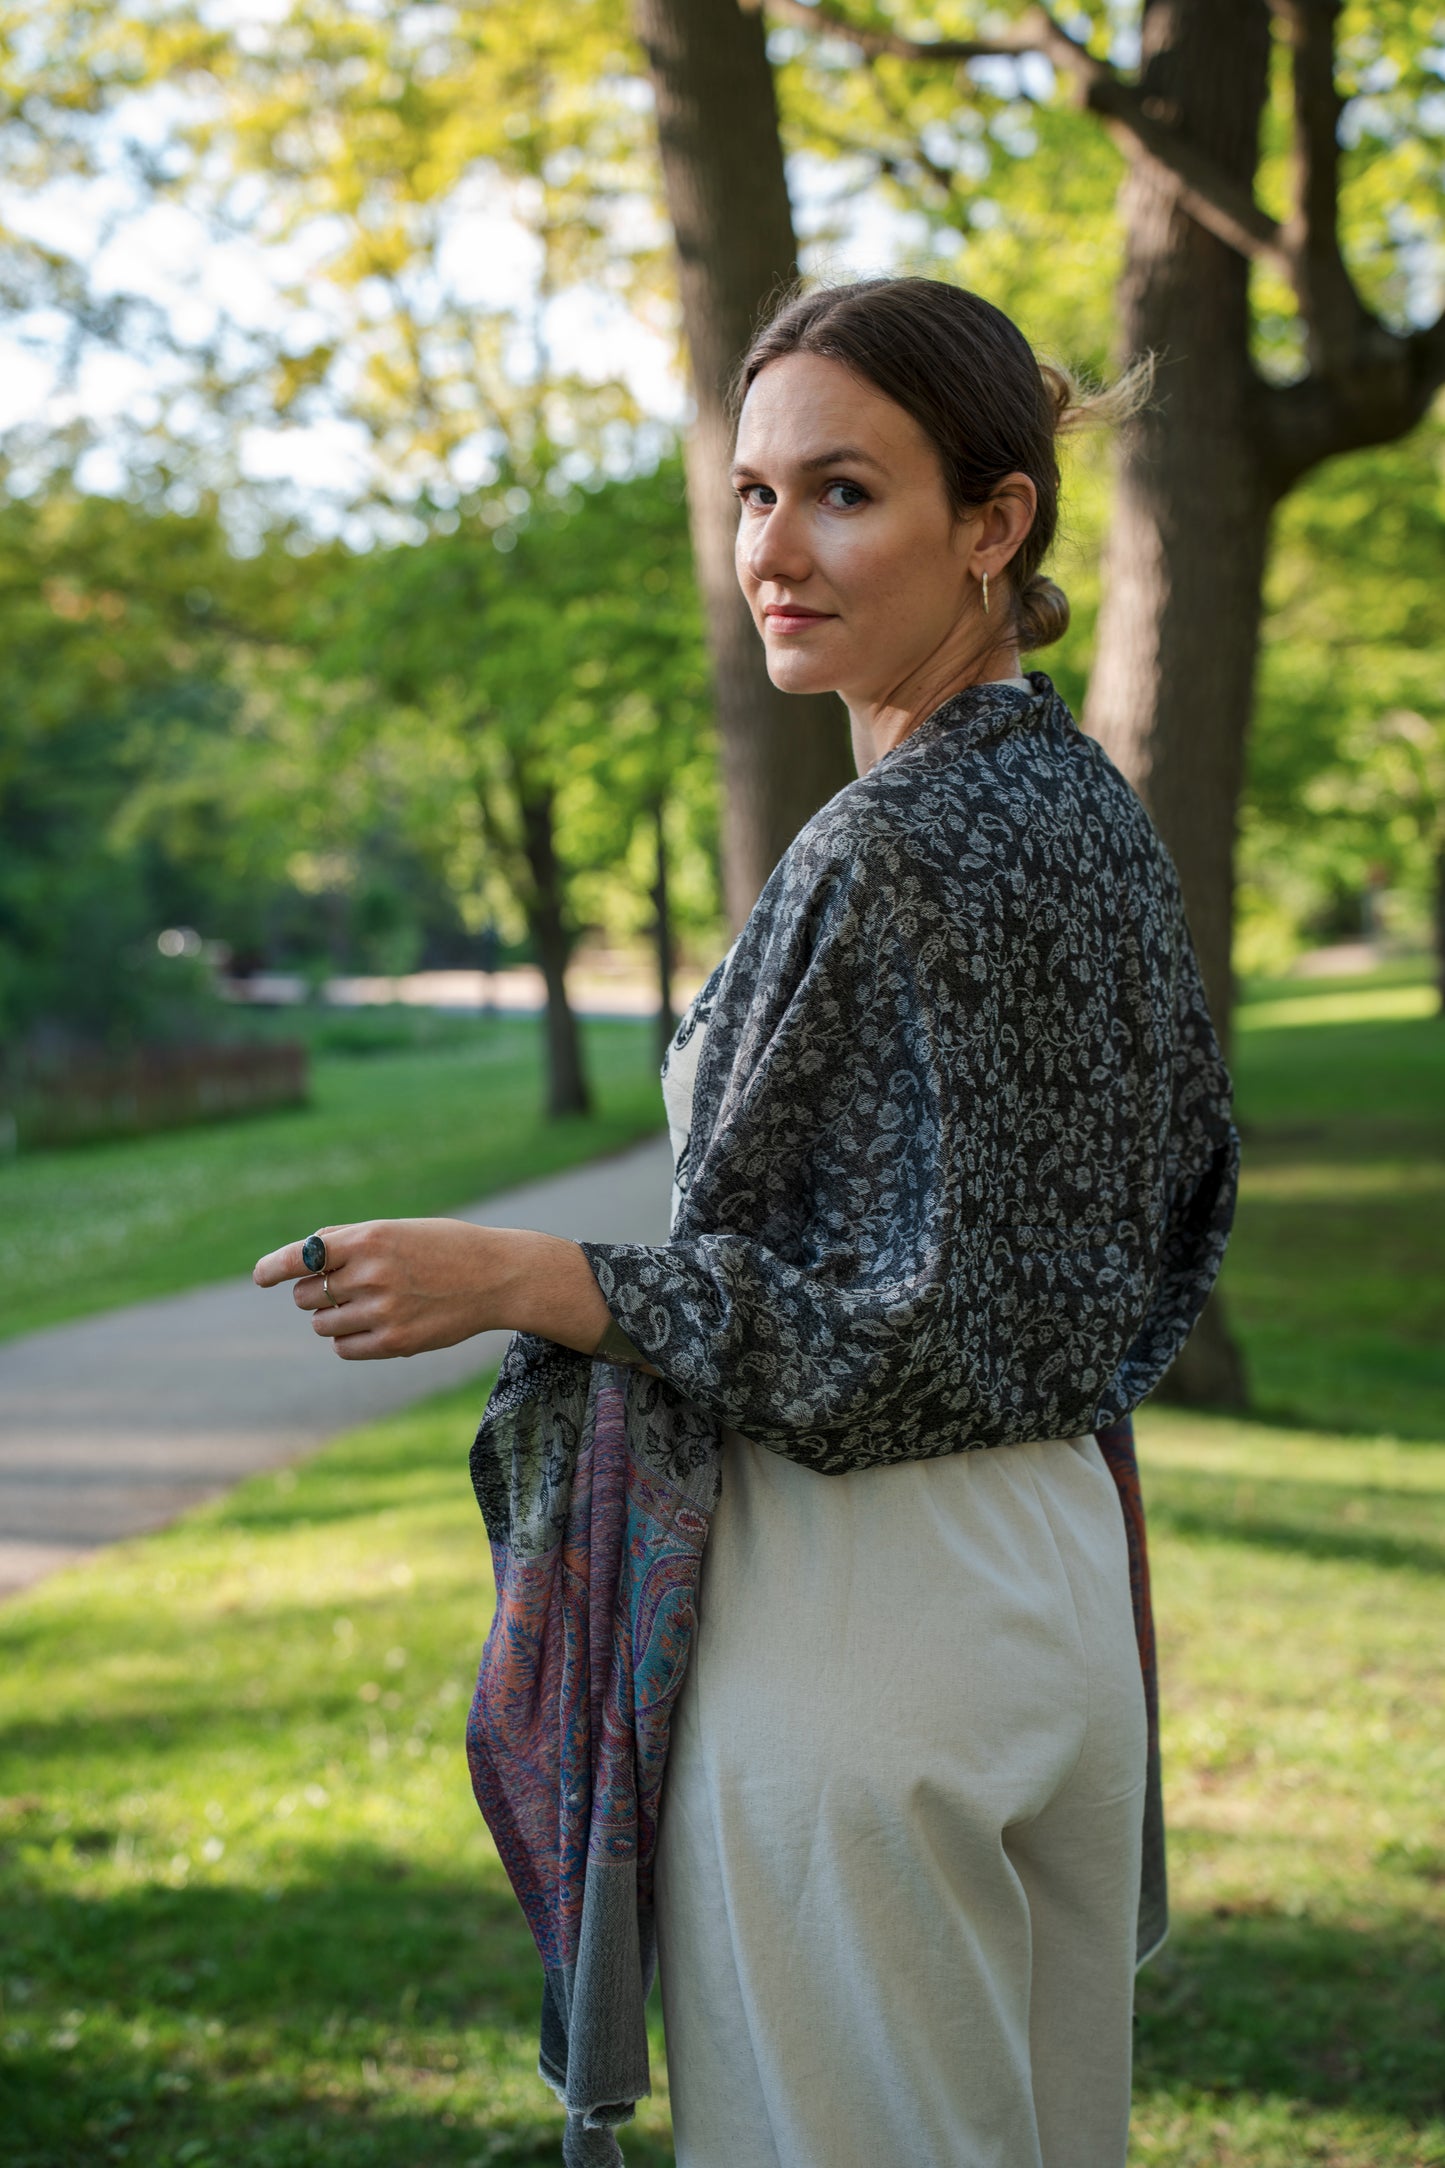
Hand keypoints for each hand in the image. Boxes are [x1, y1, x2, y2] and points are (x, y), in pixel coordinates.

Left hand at [252, 1218, 613, 1361]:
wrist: (498, 1276)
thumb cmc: (443, 1247)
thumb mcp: (396, 1230)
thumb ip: (348, 1241)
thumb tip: (300, 1259)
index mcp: (370, 1238)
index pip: (302, 1256)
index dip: (274, 1267)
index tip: (260, 1276)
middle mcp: (372, 1273)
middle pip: (307, 1295)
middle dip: (315, 1293)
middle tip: (342, 1287)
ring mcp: (383, 1310)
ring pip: (322, 1324)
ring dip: (331, 1318)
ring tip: (365, 1306)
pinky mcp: (396, 1342)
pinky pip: (344, 1348)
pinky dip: (348, 1340)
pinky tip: (372, 1326)